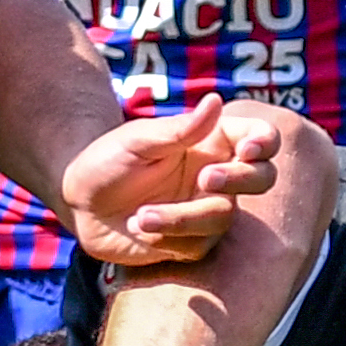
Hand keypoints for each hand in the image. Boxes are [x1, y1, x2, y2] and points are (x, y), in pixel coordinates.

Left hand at [60, 94, 283, 267]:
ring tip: (140, 216)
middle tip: (205, 178)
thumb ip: (179, 129)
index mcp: (212, 142)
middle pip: (262, 177)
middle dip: (240, 179)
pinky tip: (138, 227)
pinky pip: (198, 245)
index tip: (247, 150)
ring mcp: (207, 210)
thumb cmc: (107, 160)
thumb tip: (215, 101)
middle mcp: (218, 176)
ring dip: (182, 217)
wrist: (80, 204)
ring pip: (223, 216)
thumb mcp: (138, 140)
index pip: (259, 138)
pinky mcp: (192, 242)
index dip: (265, 142)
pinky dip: (166, 238)